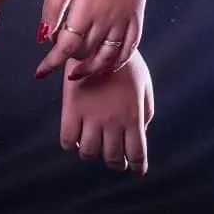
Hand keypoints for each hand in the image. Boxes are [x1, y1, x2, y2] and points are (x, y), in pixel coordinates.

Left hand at [34, 0, 151, 81]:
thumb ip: (52, 6)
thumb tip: (43, 36)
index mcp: (86, 9)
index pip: (65, 47)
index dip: (51, 63)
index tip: (40, 72)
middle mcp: (106, 19)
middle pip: (84, 53)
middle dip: (67, 59)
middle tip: (56, 55)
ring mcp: (124, 20)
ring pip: (107, 57)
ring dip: (91, 68)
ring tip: (77, 72)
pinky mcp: (137, 17)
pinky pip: (129, 49)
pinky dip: (117, 62)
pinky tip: (106, 66)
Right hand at [60, 50, 154, 173]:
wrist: (99, 42)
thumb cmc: (124, 63)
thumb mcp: (143, 84)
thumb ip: (146, 111)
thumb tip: (142, 132)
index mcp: (134, 116)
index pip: (137, 153)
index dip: (137, 167)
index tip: (136, 171)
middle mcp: (113, 121)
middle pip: (113, 159)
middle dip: (115, 163)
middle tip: (115, 159)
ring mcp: (91, 117)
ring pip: (89, 154)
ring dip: (92, 153)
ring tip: (93, 145)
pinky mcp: (71, 110)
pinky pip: (67, 140)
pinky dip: (71, 144)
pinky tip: (76, 137)